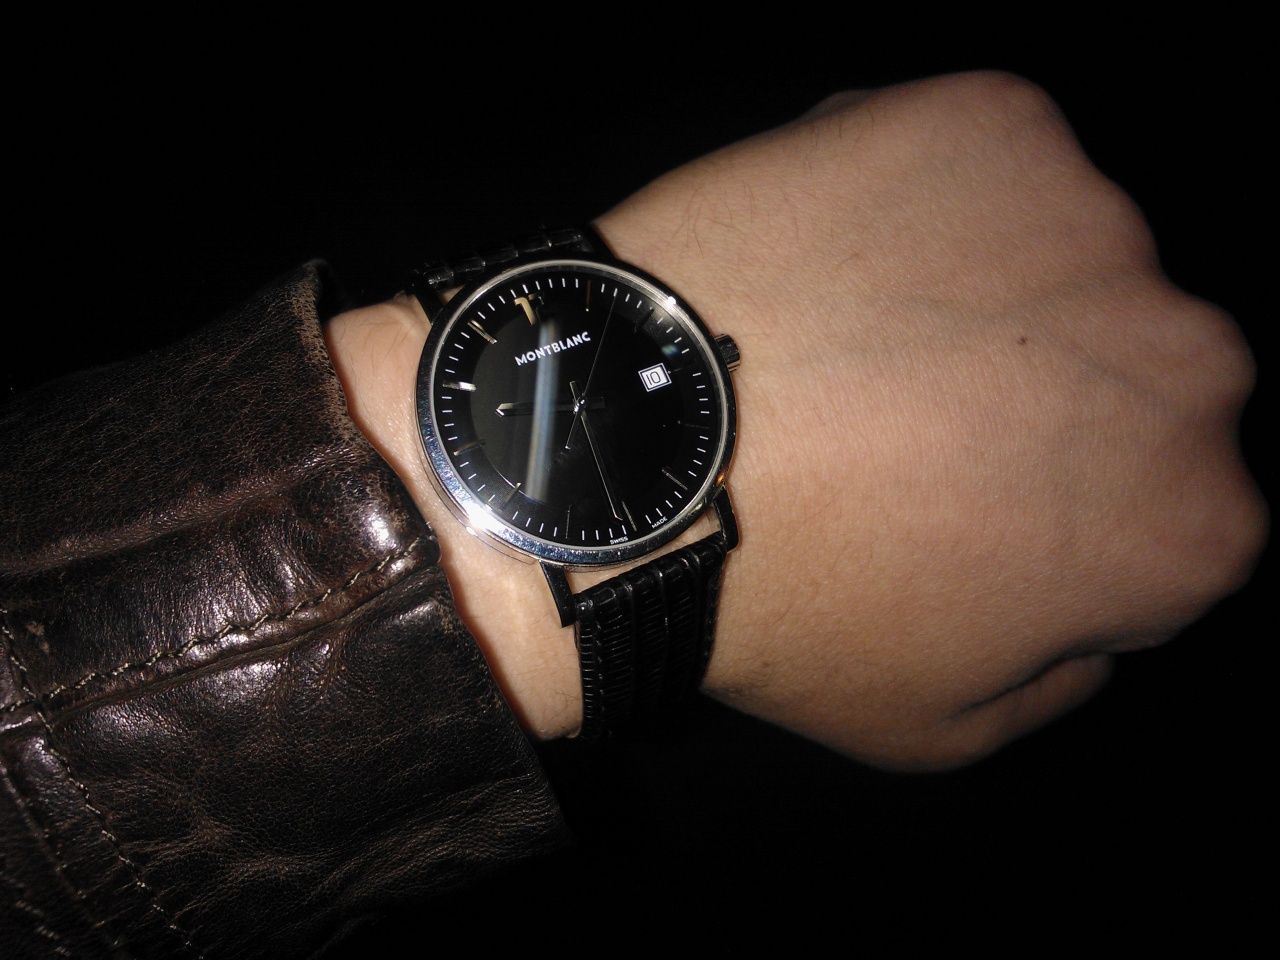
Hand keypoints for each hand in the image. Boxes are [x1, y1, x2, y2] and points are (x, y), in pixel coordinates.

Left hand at [327, 73, 1265, 767]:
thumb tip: (1084, 618)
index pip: (1166, 514)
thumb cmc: (782, 605)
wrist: (635, 455)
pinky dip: (919, 205)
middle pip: (1134, 377)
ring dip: (982, 298)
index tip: (970, 519)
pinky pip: (979, 166)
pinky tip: (830, 267)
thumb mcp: (939, 725)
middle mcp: (1190, 361)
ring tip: (851, 348)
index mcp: (1196, 522)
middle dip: (1045, 405)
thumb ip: (1058, 674)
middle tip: (907, 428)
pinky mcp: (995, 123)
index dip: (1061, 525)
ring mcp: (1093, 221)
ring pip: (1059, 261)